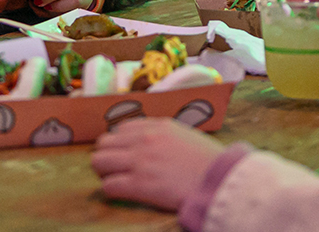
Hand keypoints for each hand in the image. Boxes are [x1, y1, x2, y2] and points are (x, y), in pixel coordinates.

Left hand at [92, 118, 224, 211]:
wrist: (220, 179)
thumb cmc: (209, 160)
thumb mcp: (185, 135)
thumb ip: (163, 134)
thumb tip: (148, 141)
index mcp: (156, 126)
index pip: (120, 129)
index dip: (121, 144)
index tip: (127, 154)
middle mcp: (143, 140)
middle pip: (103, 144)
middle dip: (108, 157)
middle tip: (118, 169)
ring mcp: (139, 162)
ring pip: (99, 162)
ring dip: (106, 172)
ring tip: (118, 180)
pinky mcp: (139, 185)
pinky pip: (108, 186)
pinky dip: (112, 190)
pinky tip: (123, 193)